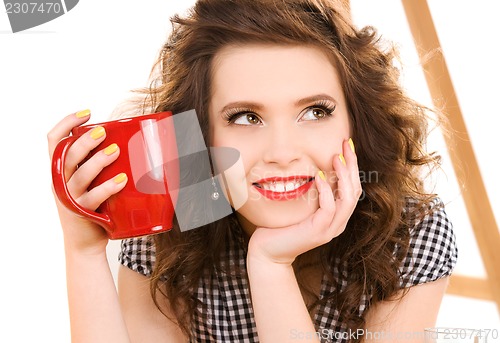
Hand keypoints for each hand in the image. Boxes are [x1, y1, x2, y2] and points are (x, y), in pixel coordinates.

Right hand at [47, 110, 126, 254]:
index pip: (54, 141)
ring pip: (79, 175)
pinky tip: (122, 180)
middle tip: (103, 132)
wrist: (85, 244)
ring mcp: (70, 198)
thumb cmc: (94, 207)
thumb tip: (134, 143)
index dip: (66, 123)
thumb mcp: (91, 182)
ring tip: (115, 150)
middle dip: (84, 141)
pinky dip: (108, 187)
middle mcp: (61, 182)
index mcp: (61, 170)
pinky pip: (93, 198)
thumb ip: (102, 165)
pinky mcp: (82, 213)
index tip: (87, 113)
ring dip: (97, 161)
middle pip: (66, 155)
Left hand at [247, 139, 361, 264]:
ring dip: (343, 176)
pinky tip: (318, 176)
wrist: (268, 251)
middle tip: (345, 144)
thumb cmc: (281, 226)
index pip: (353, 187)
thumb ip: (311, 191)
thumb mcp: (300, 205)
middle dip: (352, 165)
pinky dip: (326, 191)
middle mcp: (338, 222)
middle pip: (355, 190)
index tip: (347, 145)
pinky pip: (328, 208)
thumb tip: (312, 166)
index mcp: (336, 215)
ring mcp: (330, 229)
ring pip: (348, 199)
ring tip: (336, 157)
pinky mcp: (318, 232)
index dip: (352, 166)